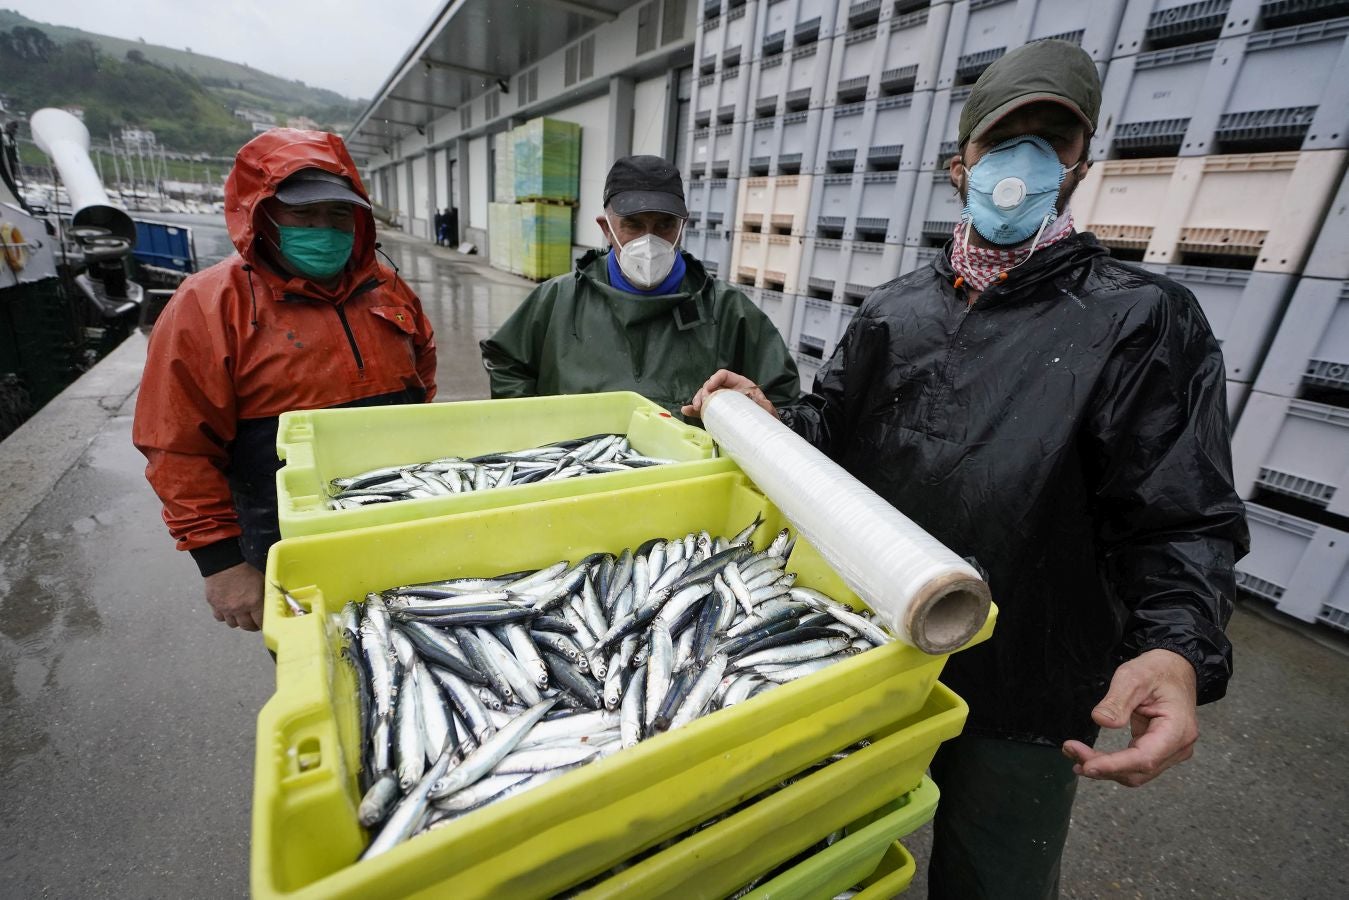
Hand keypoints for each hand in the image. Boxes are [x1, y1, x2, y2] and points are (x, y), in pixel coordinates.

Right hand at [204, 562, 264, 630]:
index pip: (260, 622)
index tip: (263, 624)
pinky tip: (228, 612)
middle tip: (254, 623)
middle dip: (252, 626)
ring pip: (232, 624)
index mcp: (253, 602)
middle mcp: (239, 609)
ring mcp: (226, 609)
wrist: (224, 564)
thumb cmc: (243, 570)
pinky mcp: (215, 606)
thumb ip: (263, 595)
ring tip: (241, 617)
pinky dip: (224, 617)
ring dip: (238, 622)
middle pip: (246, 626)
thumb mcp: (260, 581)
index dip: (263, 624)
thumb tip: (268, 603)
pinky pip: (219, 618)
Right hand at [682, 369, 779, 419]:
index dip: (715, 379)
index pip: (724, 375)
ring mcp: (721, 402)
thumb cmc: (766, 416)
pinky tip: (686, 410)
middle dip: (703, 392)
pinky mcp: (716, 413)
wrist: (765, 431)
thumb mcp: (764, 407)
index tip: (710, 388)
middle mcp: (729, 391)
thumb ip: (759, 402)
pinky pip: (704, 410)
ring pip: (705, 397)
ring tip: (695, 407)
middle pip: (711, 385)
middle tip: (701, 402)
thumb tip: (752, 398)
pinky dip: (694, 410)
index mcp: (740, 384)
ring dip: (697, 400)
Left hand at [1062, 649, 1199, 786]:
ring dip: (1104, 769)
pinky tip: (1089, 760)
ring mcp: (1170, 752)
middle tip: (1070, 751)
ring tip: (1074, 754)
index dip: (1114, 765)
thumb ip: (1117, 700)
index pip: (1144, 758)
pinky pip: (1134, 765)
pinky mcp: (1159, 751)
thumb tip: (1101, 721)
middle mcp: (1178, 747)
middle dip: (1103, 766)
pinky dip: (1112, 764)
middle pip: (1137, 770)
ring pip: (1135, 773)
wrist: (1173, 669)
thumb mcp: (1133, 677)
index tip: (1086, 765)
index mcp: (1178, 730)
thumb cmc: (1156, 671)